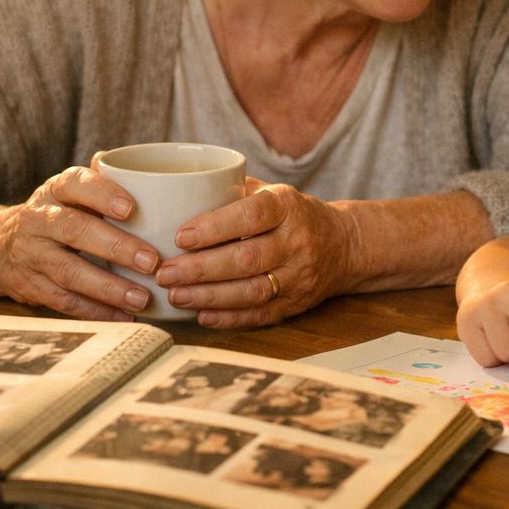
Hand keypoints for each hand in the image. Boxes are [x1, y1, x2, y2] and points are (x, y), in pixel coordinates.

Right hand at [0, 164, 162, 320]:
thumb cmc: (57, 214)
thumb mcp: (73, 192)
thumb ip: (106, 183)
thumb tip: (144, 173)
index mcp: (55, 190)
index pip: (75, 184)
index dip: (102, 195)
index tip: (132, 209)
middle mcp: (38, 219)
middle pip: (74, 230)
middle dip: (116, 247)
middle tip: (152, 261)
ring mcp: (31, 255)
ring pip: (69, 271)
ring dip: (108, 287)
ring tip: (142, 297)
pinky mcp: (31, 287)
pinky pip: (64, 301)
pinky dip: (95, 310)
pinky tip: (124, 315)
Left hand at [153, 178, 358, 328]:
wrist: (343, 244)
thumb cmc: (292, 214)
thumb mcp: (271, 191)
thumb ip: (231, 190)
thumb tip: (178, 193)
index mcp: (288, 206)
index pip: (251, 216)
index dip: (215, 227)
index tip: (181, 236)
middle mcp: (297, 241)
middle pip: (247, 259)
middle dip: (201, 269)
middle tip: (165, 272)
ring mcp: (299, 275)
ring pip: (252, 291)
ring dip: (210, 296)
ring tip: (175, 295)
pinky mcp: (297, 303)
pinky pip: (261, 314)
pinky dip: (229, 318)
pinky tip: (201, 315)